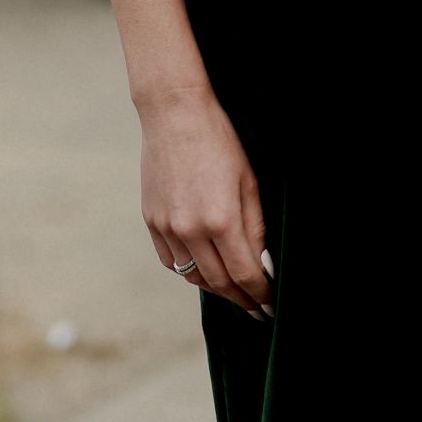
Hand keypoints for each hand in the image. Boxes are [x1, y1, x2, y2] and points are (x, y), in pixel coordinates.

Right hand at [139, 84, 273, 319]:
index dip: (259, 294)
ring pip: (192, 277)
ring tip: (233, 290)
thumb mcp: (248, 180)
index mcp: (220, 220)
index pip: (244, 275)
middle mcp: (190, 230)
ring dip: (216, 288)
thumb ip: (255, 227)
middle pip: (219, 283)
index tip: (270, 305)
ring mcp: (167, 228)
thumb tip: (263, 263)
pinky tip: (203, 269)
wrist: (174, 114)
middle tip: (256, 308)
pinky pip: (171, 261)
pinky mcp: (152, 221)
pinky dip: (188, 271)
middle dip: (241, 299)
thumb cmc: (218, 140)